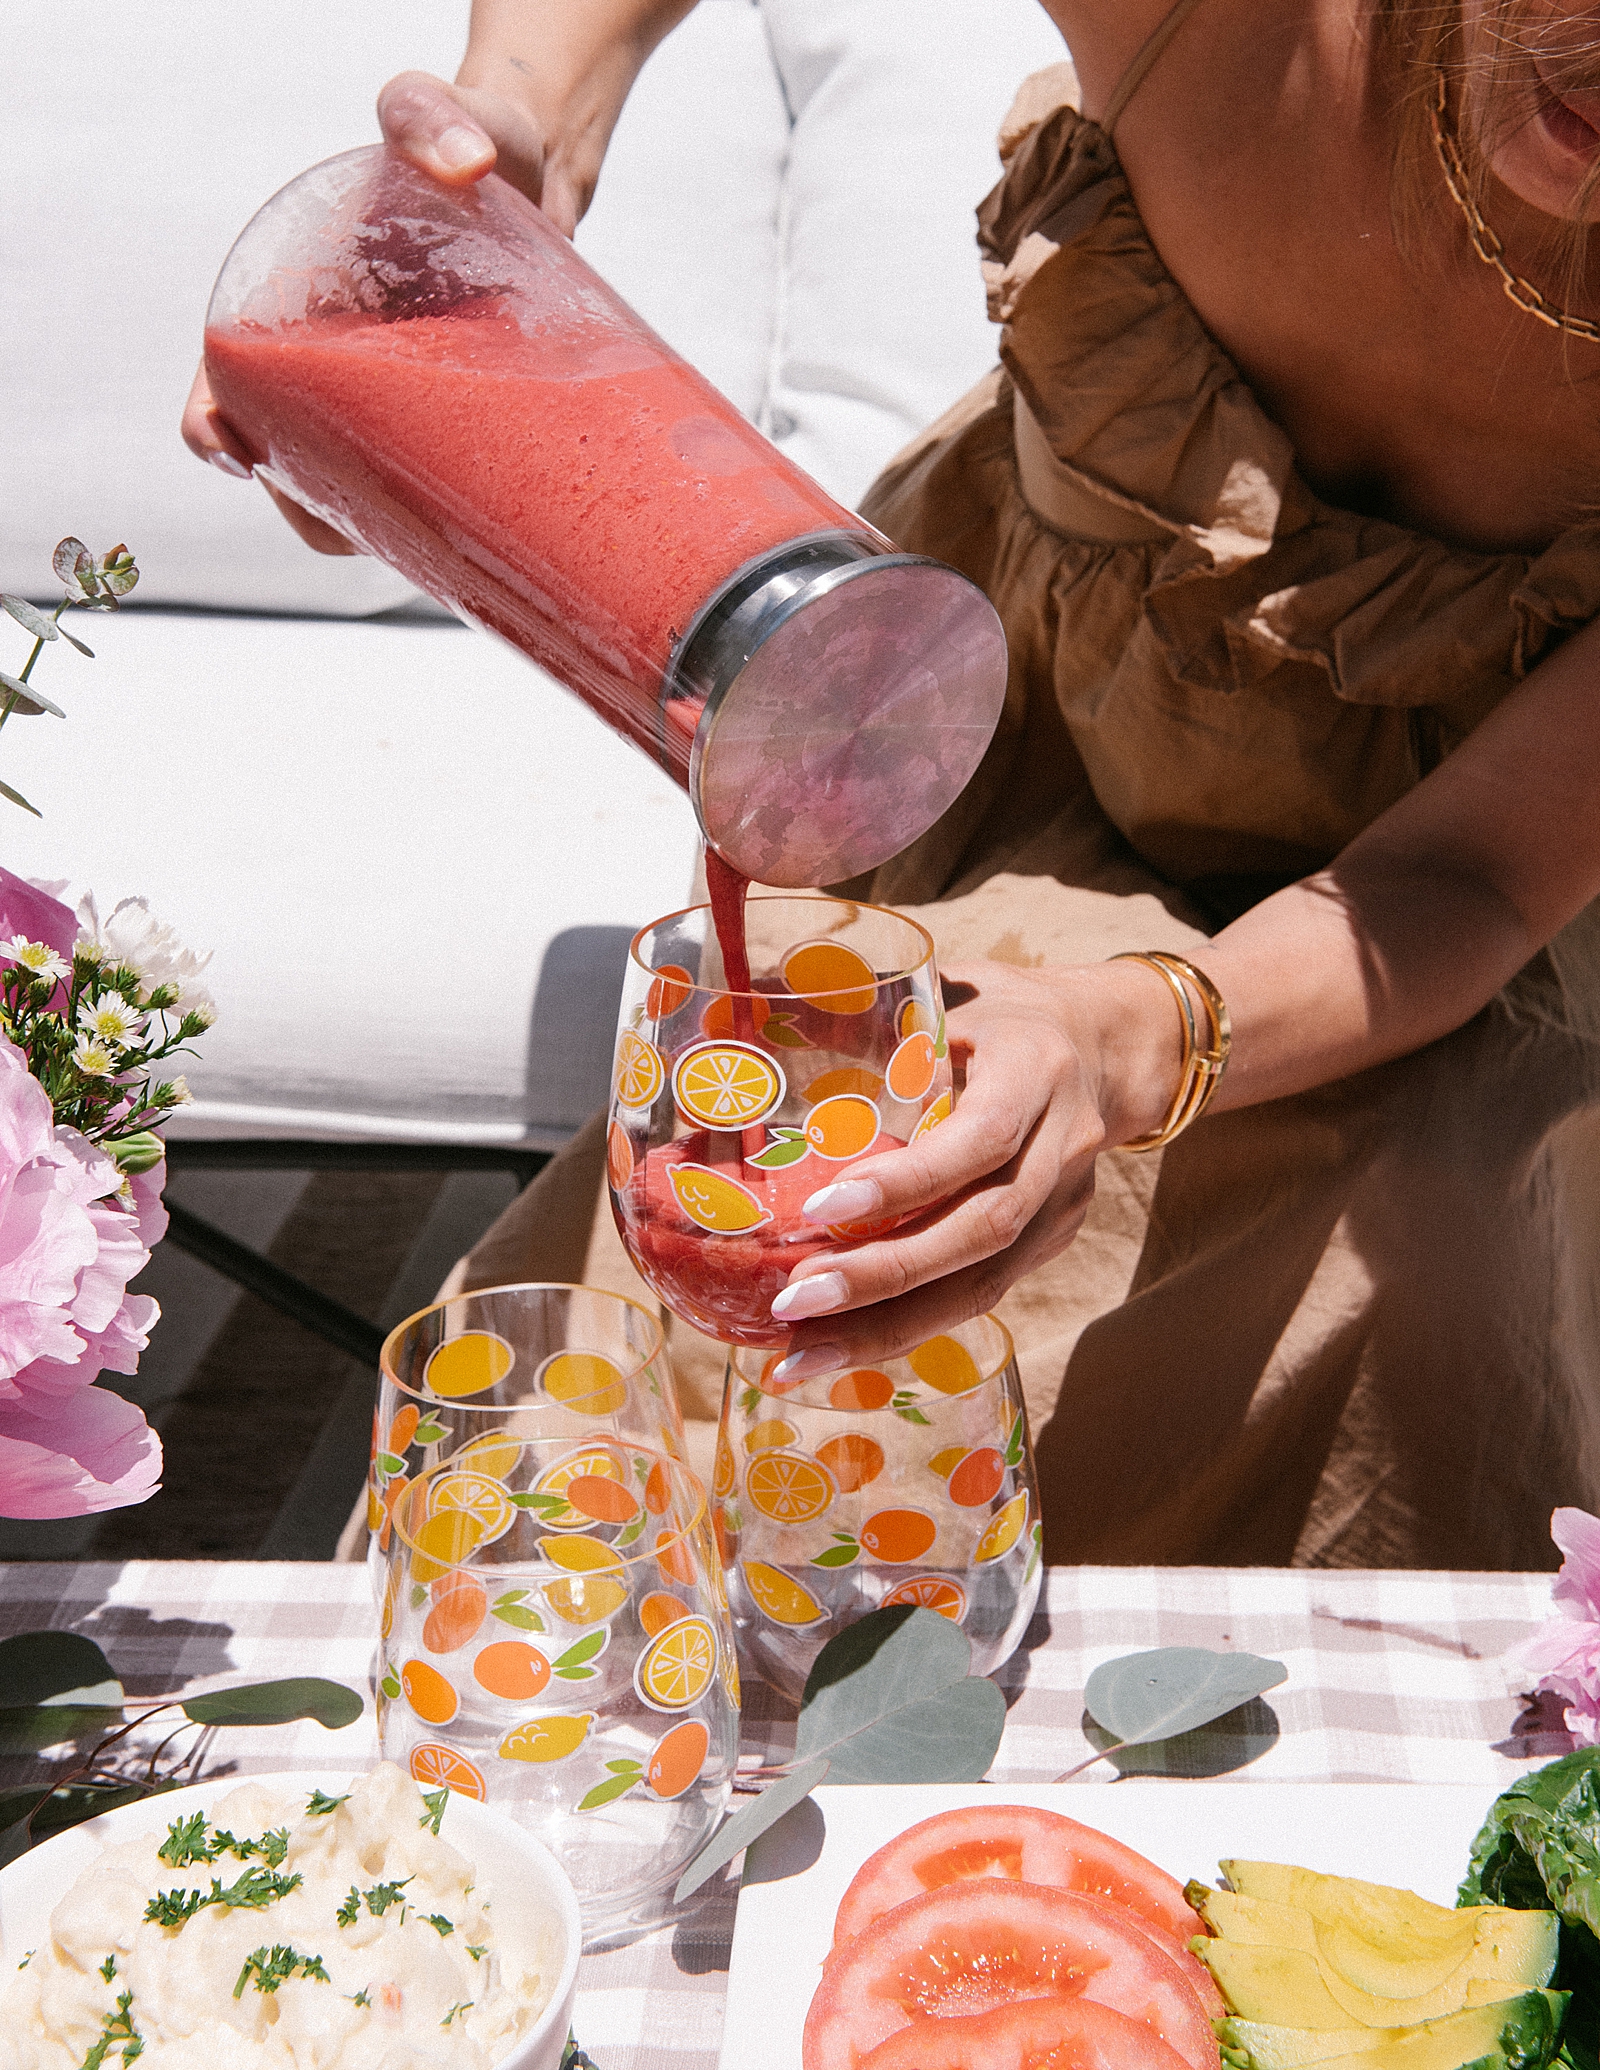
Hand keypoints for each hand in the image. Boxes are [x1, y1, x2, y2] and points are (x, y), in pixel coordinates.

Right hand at [180, 68, 566, 544]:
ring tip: (413, 541)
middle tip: (345, 524)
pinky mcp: (451, 438)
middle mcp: (332, 373)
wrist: (541, 185)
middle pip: (288, 464)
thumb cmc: (473, 147)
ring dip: (364, 533)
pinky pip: (422, 503)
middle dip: (302, 505)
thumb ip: (431, 114)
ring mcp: (391, 413)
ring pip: (353, 498)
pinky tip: (452, 561)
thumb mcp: (449, 121)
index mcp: (296, 312)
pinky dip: (426, 536)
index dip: (212, 427)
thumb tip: (464, 163)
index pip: (226, 383)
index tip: (231, 450)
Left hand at [767, 959, 1181, 1379]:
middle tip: (792, 1301)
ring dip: (889, 1329)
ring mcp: (1065, 1203)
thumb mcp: (945, 988)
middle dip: (884, 1276)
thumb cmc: (1002, 1011)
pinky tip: (843, 1346)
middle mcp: (1063, 1146)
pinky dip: (911, 1324)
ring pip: (984, 1284)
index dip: (906, 1181)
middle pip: (982, 1231)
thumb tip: (743, 999)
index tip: (820, 1206)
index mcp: (1036, 1071)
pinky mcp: (1053, 1240)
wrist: (1108, 1044)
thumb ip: (859, 1003)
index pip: (978, 1140)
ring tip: (799, 1355)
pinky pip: (982, 1293)